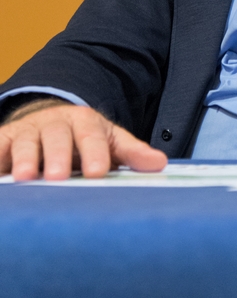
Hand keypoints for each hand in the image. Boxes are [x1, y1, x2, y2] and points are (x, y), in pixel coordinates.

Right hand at [0, 103, 166, 180]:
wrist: (50, 120)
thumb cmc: (84, 138)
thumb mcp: (110, 139)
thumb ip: (131, 152)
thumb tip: (160, 164)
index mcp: (85, 122)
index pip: (92, 136)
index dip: (95, 153)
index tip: (97, 172)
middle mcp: (55, 123)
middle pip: (57, 137)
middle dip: (58, 155)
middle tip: (58, 176)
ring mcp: (28, 131)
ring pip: (26, 142)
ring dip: (25, 158)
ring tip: (25, 177)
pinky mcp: (6, 139)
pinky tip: (0, 173)